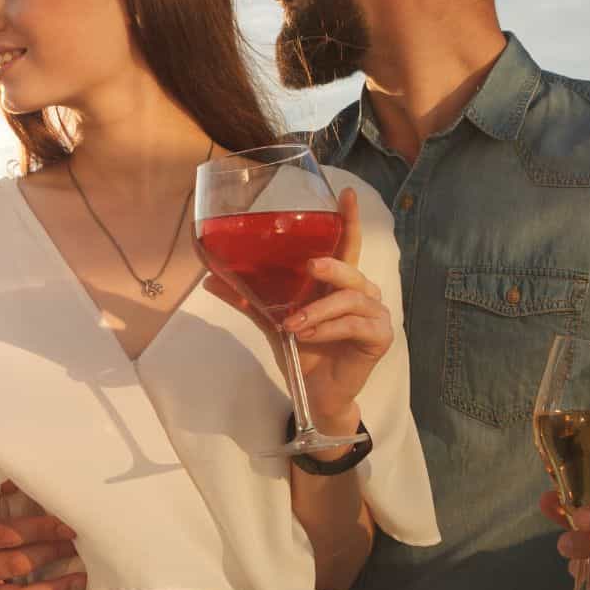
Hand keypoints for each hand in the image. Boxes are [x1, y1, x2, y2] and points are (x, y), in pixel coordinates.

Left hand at [203, 187, 392, 437]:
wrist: (314, 395)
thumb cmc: (302, 352)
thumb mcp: (271, 321)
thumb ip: (248, 299)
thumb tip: (210, 278)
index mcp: (338, 282)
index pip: (346, 244)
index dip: (349, 219)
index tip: (347, 194)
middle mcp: (361, 292)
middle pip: (351, 267)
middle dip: (330, 266)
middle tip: (310, 266)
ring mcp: (374, 313)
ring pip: (351, 297)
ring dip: (319, 310)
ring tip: (294, 325)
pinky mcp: (379, 337)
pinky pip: (355, 325)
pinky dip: (329, 329)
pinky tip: (308, 336)